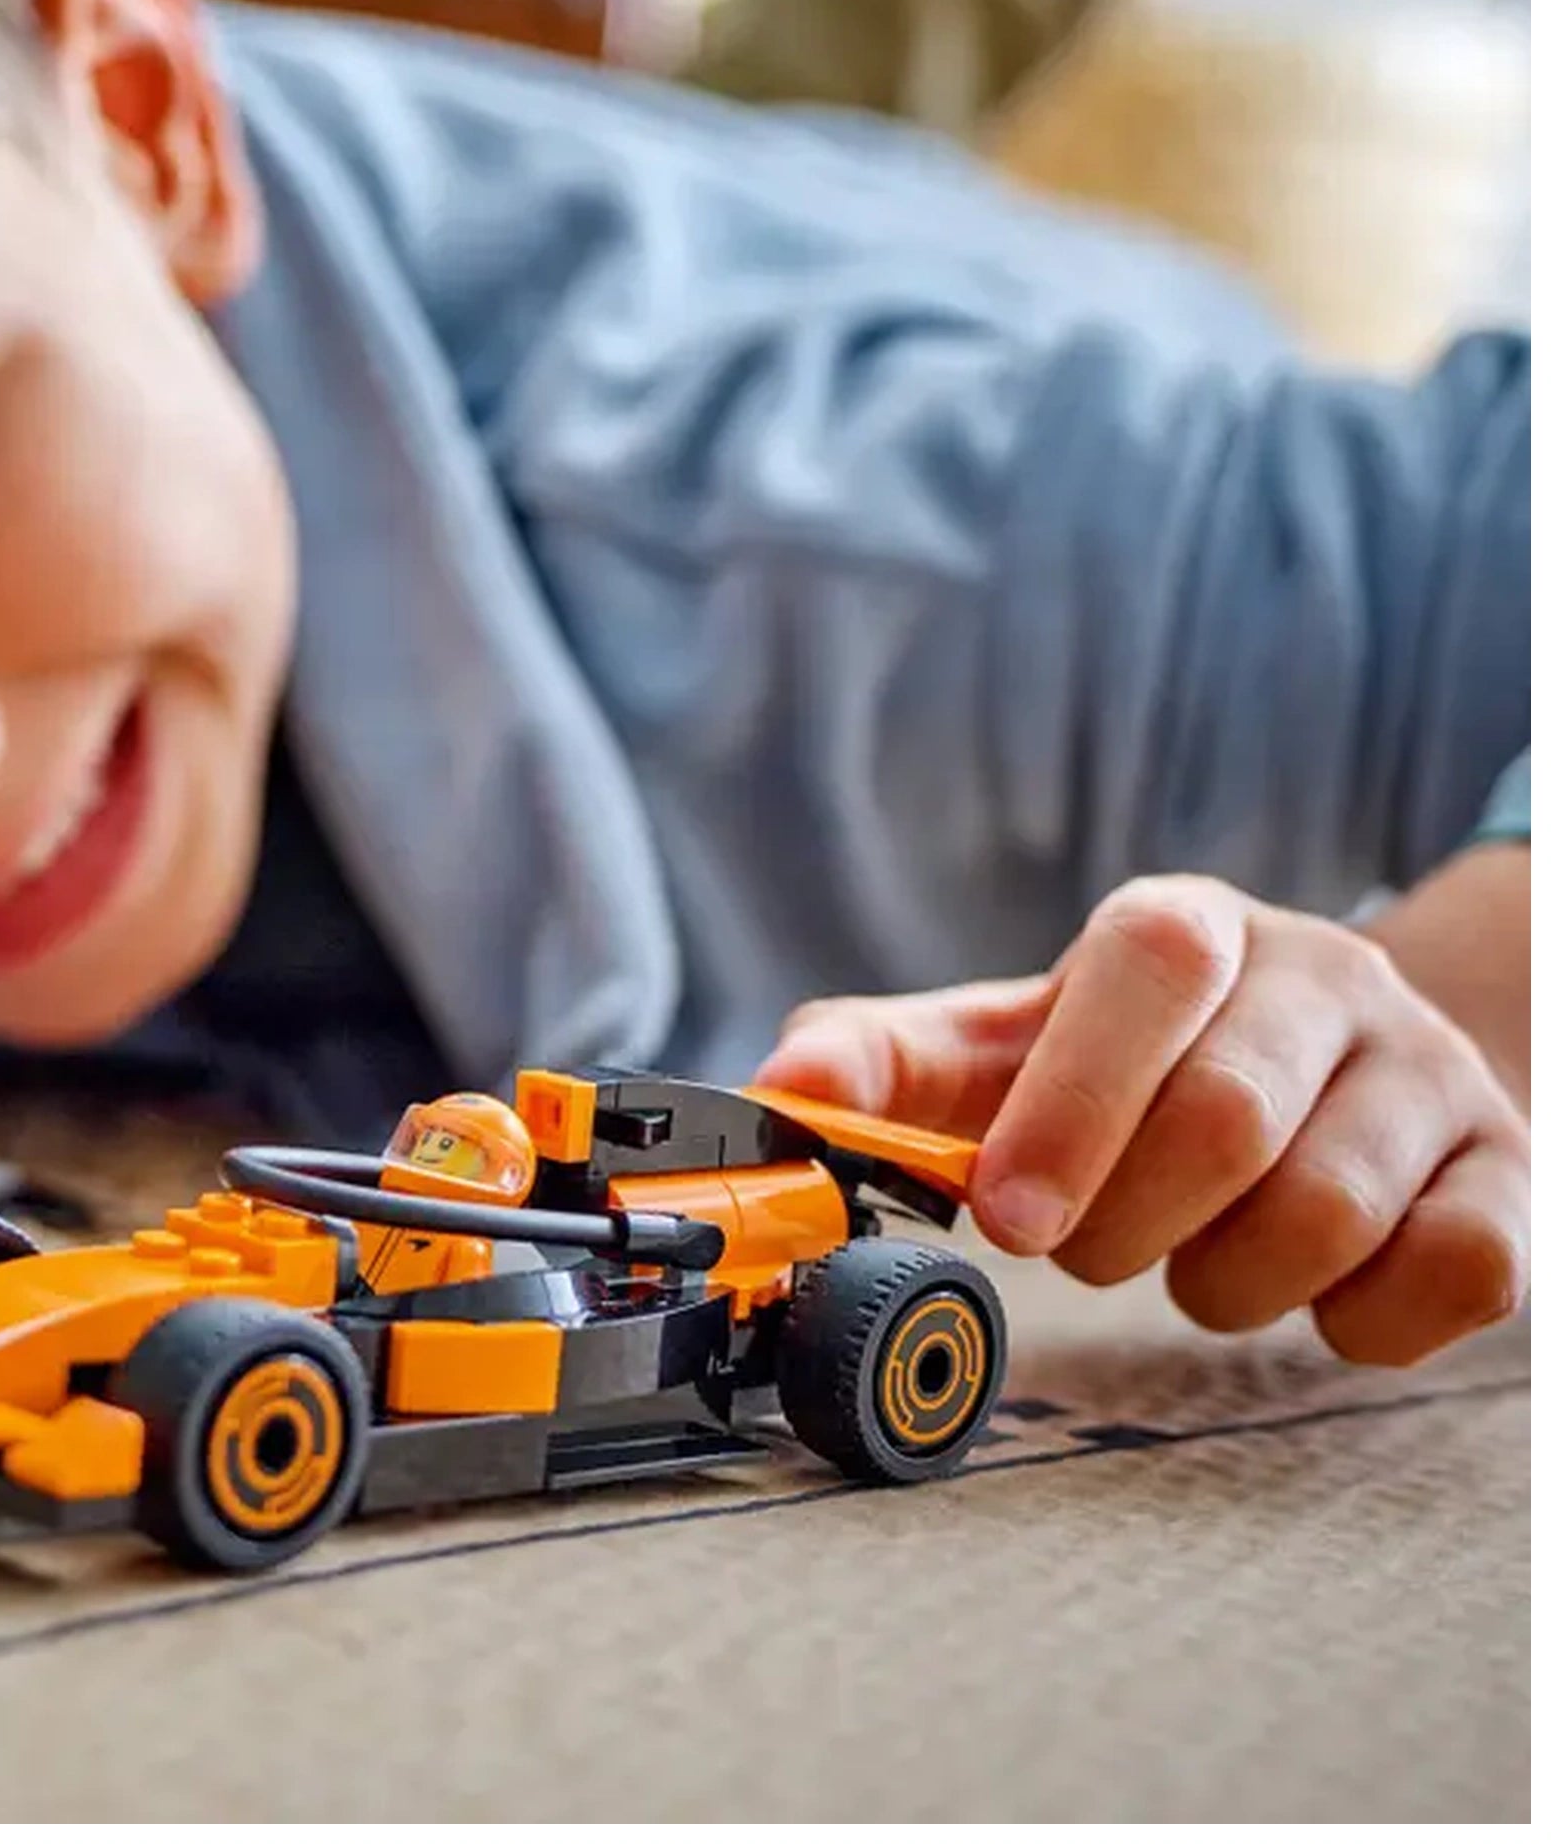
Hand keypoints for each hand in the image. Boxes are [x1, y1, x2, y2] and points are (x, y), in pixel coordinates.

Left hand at [756, 876, 1529, 1364]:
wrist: (1330, 1070)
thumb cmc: (1136, 1068)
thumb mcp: (1005, 1047)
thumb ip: (884, 1066)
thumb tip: (774, 1091)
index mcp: (1186, 930)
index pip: (1143, 971)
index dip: (1069, 1103)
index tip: (1009, 1218)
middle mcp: (1323, 977)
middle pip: (1226, 1117)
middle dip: (1127, 1224)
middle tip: (1087, 1248)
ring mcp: (1430, 1072)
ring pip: (1330, 1209)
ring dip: (1227, 1281)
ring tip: (1191, 1261)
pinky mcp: (1511, 1175)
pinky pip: (1456, 1274)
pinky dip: (1359, 1320)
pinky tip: (1311, 1291)